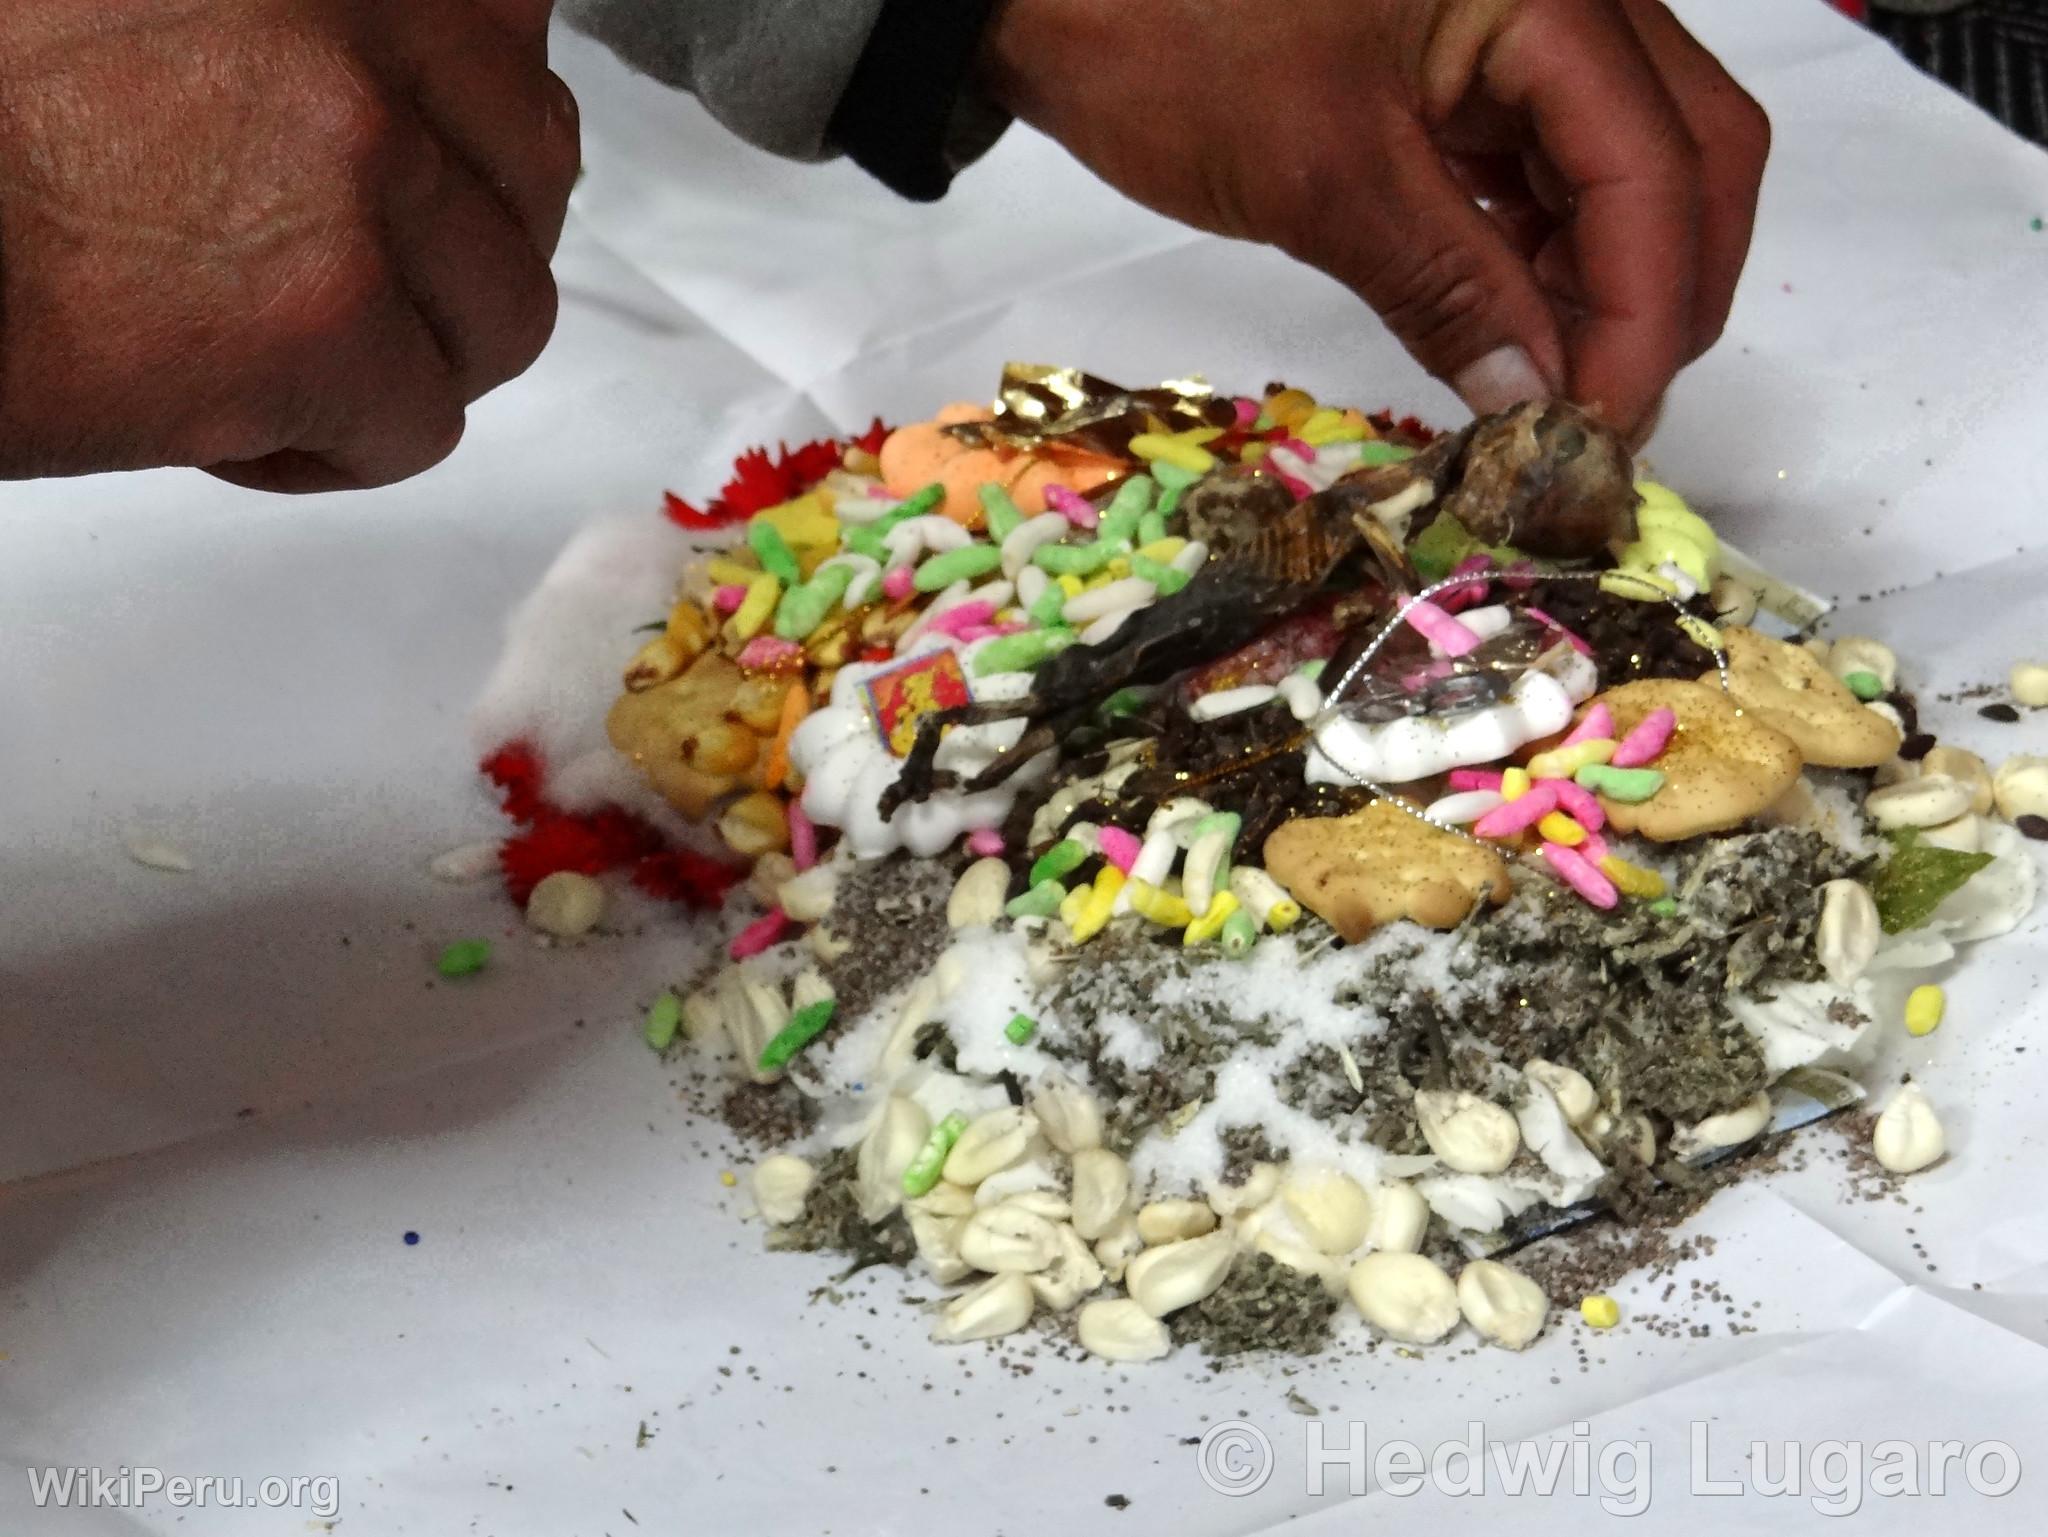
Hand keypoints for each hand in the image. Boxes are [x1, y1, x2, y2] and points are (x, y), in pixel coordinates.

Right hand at [0, 0, 578, 489]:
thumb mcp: (186, 13)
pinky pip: (424, 429)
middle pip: (532, 181)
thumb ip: (329, 29)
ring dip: (404, 358)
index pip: (509, 39)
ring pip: (501, 318)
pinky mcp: (335, 324)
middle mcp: (366, 35)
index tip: (431, 171)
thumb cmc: (4, 126)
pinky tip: (228, 418)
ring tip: (272, 350)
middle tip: (348, 284)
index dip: (480, 130)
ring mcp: (360, 179)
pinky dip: (333, 452)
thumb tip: (467, 62)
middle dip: (457, 255)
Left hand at [980, 0, 1767, 441]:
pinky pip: (1541, 165)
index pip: (1655, 167)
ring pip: (1619, 167)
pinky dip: (1539, 254)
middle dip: (1654, 298)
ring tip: (1546, 396)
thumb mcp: (1318, 176)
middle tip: (1594, 425)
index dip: (1642, 317)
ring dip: (1600, 286)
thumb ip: (1448, 288)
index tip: (1598, 437)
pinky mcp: (1461, 62)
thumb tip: (1538, 405)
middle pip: (1682, 155)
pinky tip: (1511, 331)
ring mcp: (1516, 23)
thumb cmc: (1169, 41)